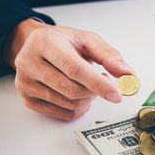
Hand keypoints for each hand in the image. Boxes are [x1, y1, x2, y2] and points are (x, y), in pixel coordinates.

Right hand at [3, 19, 134, 120]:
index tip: (117, 94)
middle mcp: (29, 62)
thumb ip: (110, 56)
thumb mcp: (88, 40)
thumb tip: (128, 74)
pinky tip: (79, 93)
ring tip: (88, 82)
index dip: (98, 83)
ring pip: (69, 104)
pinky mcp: (28, 99)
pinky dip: (79, 108)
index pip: (73, 69)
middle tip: (103, 80)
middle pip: (72, 90)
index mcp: (45, 43)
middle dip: (95, 90)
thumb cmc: (64, 42)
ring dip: (88, 98)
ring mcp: (26, 83)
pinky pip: (63, 114)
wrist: (36, 45)